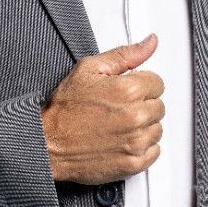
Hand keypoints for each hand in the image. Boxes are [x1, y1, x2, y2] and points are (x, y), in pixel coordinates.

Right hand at [40, 33, 164, 183]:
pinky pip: (154, 152)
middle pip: (158, 106)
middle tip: (118, 107)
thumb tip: (151, 42)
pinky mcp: (133, 164)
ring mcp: (135, 142)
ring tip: (118, 124)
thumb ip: (125, 54)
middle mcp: (135, 117)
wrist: (49, 143)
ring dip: (143, 126)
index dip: (140, 83)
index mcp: (127, 90)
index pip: (157, 83)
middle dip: (142, 103)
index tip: (125, 90)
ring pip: (157, 129)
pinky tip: (123, 140)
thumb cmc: (66, 108)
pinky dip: (142, 147)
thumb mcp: (89, 68)